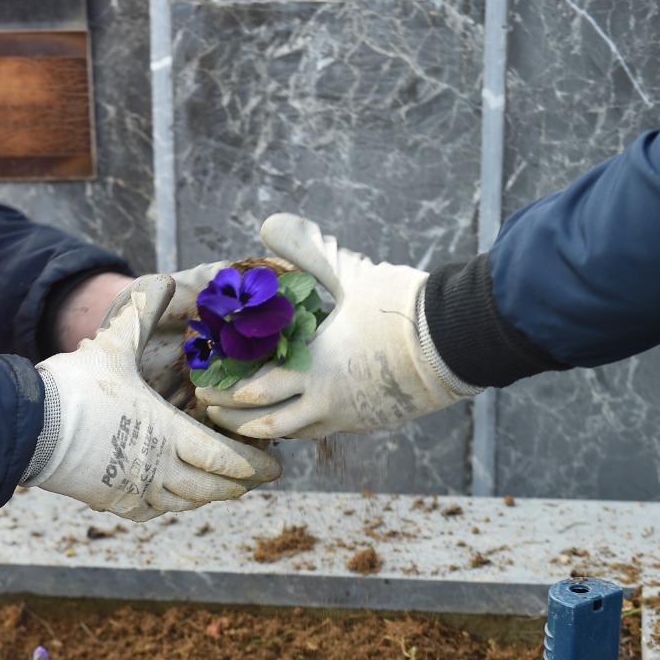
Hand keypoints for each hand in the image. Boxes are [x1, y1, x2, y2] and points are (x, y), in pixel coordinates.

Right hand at [27, 275, 281, 520]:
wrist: (30, 427)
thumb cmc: (76, 386)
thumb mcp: (114, 345)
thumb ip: (143, 313)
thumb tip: (162, 278)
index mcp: (167, 434)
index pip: (224, 459)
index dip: (253, 465)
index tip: (274, 466)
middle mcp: (157, 469)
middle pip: (212, 488)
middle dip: (240, 484)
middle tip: (257, 477)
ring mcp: (134, 489)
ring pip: (185, 502)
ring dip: (208, 495)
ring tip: (224, 487)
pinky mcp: (112, 501)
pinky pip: (152, 511)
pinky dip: (171, 505)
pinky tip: (175, 497)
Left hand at [195, 215, 479, 437]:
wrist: (459, 341)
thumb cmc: (402, 306)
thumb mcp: (352, 273)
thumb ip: (307, 252)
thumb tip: (269, 223)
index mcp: (313, 368)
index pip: (253, 390)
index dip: (222, 390)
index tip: (200, 385)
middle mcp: (325, 401)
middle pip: (263, 424)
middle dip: (232, 418)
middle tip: (208, 411)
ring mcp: (348, 418)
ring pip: (292, 435)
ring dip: (262, 430)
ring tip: (241, 423)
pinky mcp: (368, 423)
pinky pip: (322, 432)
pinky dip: (297, 429)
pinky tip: (289, 420)